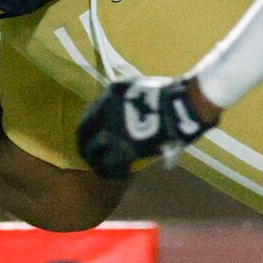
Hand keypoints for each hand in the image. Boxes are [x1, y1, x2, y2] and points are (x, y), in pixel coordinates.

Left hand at [77, 77, 217, 180]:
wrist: (179, 106)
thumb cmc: (167, 95)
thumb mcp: (138, 87)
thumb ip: (123, 100)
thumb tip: (120, 115)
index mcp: (108, 95)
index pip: (87, 116)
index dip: (86, 131)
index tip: (89, 138)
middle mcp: (104, 113)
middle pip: (84, 136)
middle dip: (86, 149)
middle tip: (91, 158)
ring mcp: (112, 132)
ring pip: (93, 154)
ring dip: (96, 163)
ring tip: (102, 170)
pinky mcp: (125, 149)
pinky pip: (111, 166)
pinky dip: (114, 172)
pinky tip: (120, 174)